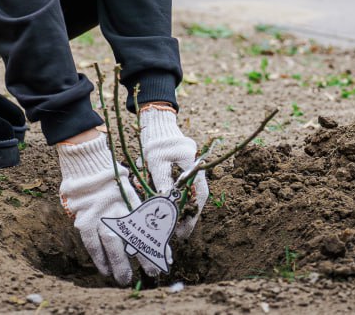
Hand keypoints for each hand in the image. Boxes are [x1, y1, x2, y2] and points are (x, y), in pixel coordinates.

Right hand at [58, 133, 153, 284]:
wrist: (87, 164)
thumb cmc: (112, 178)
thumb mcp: (130, 190)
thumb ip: (140, 209)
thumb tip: (156, 232)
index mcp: (130, 201)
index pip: (147, 227)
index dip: (157, 245)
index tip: (167, 259)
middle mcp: (116, 209)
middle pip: (131, 239)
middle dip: (143, 259)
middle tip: (152, 274)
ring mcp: (98, 215)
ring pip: (111, 245)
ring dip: (119, 265)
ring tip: (125, 279)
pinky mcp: (83, 219)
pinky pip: (92, 244)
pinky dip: (99, 259)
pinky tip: (105, 270)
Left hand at [139, 106, 208, 239]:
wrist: (155, 121)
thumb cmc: (155, 140)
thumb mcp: (156, 161)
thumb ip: (163, 181)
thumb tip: (166, 204)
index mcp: (193, 163)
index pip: (200, 193)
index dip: (194, 214)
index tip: (185, 231)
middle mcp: (196, 166)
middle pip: (197, 196)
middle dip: (188, 215)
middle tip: (178, 233)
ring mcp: (191, 165)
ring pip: (191, 192)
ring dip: (183, 208)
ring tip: (173, 225)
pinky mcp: (184, 166)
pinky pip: (184, 186)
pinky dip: (178, 198)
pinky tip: (170, 208)